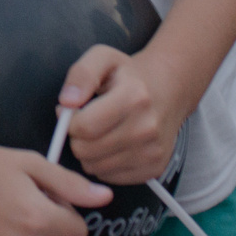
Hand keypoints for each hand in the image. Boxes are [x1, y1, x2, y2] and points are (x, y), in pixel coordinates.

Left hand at [59, 46, 184, 185]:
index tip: (74, 111)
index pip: (85, 127)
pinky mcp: (155, 168)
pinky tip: (112, 145)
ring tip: (100, 132)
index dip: (69, 121)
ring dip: (89, 152)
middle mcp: (147, 128)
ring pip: (95, 167)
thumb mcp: (103, 58)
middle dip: (77, 137)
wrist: (168, 89)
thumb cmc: (129, 75)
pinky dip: (104, 164)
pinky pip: (110, 177)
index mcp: (134, 97)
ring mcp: (153, 151)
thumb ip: (81, 75)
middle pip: (87, 150)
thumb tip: (67, 102)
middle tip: (86, 122)